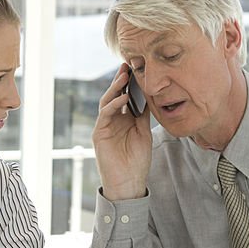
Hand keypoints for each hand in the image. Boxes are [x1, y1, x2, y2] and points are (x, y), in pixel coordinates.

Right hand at [92, 64, 152, 200]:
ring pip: (107, 102)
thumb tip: (148, 96)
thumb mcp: (144, 133)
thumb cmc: (137, 160)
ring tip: (124, 76)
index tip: (137, 69)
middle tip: (127, 65)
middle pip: (114, 95)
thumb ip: (143, 115)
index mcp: (123, 120)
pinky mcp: (99, 134)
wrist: (129, 182)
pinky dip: (113, 105)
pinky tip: (123, 97)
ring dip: (115, 88)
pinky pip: (105, 115)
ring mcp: (105, 126)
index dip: (129, 83)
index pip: (125, 96)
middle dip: (120, 80)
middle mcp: (112, 121)